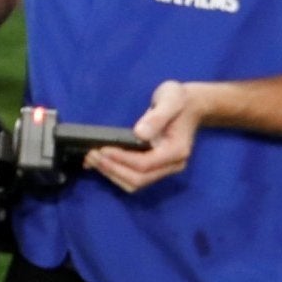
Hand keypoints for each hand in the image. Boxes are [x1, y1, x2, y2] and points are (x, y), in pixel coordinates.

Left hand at [87, 80, 201, 190]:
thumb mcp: (170, 100)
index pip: (145, 164)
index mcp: (176, 151)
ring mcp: (164, 168)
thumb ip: (156, 117)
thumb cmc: (179, 99)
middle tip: (91, 155)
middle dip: (112, 169)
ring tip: (91, 159)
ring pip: (134, 183)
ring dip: (111, 173)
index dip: (122, 159)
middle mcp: (172, 165)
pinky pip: (133, 177)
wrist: (189, 104)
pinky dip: (115, 172)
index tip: (102, 149)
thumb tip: (139, 134)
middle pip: (139, 179)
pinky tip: (98, 163)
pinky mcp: (154, 167)